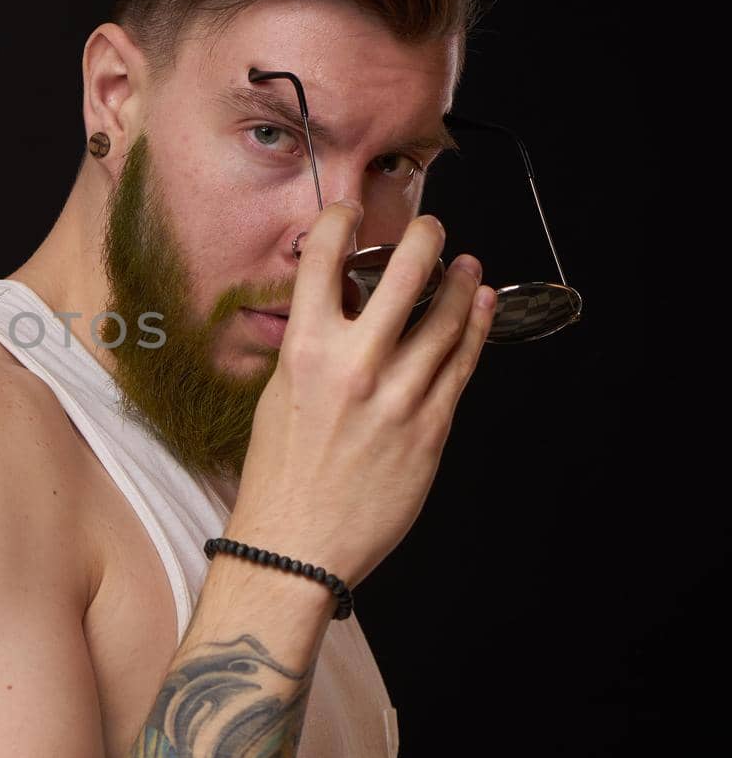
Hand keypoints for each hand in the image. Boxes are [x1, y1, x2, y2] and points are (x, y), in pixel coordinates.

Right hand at [227, 200, 496, 589]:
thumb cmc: (279, 477)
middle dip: (423, 239)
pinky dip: (474, 329)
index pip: (324, 262)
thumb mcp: (277, 397)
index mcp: (304, 352)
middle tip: (431, 227)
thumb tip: (342, 316)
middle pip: (403, 276)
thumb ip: (313, 352)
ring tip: (466, 266)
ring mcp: (399, 396)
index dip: (340, 222)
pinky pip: (461, 365)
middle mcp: (355, 366)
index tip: (349, 212)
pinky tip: (479, 307)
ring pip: (445, 319)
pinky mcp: (431, 428)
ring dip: (460, 283)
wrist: (296, 545)